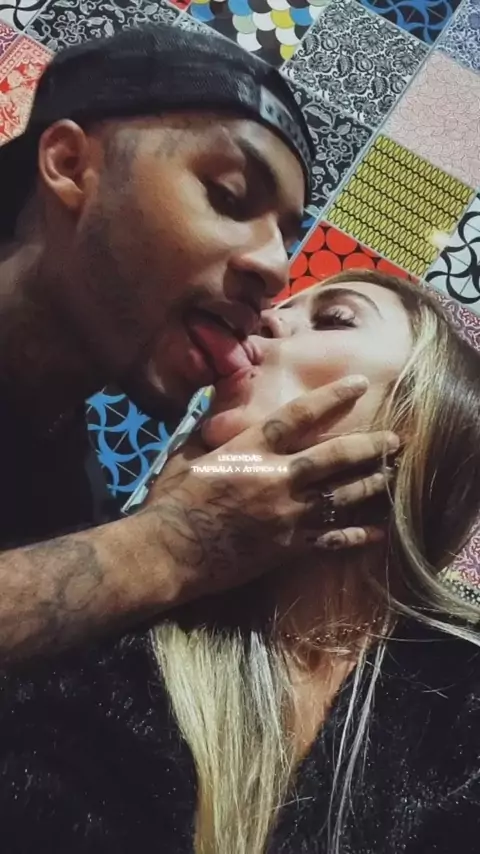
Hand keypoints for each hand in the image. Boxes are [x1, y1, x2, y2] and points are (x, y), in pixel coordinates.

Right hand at [141, 376, 398, 601]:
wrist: (168, 554)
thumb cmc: (171, 502)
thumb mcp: (185, 455)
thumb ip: (209, 432)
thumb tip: (217, 409)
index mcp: (251, 451)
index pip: (298, 416)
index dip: (331, 398)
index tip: (359, 384)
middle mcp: (277, 479)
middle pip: (334, 458)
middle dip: (369, 447)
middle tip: (395, 440)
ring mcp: (287, 516)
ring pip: (341, 497)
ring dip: (370, 483)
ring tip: (392, 474)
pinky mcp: (288, 549)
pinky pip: (332, 541)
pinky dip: (357, 536)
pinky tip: (378, 533)